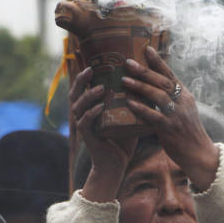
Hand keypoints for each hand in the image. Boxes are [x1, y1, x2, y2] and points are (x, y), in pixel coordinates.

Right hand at [70, 67, 137, 201]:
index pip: (83, 86)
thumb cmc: (122, 140)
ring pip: (79, 106)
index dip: (84, 72)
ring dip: (89, 95)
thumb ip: (132, 101)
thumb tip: (148, 83)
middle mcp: (83, 113)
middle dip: (81, 79)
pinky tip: (100, 107)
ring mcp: (83, 125)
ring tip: (101, 87)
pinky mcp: (87, 137)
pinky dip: (92, 113)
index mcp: (90, 107)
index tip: (90, 58)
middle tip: (91, 68)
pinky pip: (85, 122)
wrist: (116, 165)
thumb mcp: (127, 116)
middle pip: (75, 92)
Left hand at [123, 47, 219, 191]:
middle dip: (145, 71)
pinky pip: (154, 116)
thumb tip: (155, 90)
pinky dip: (141, 108)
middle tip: (128, 62)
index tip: (146, 48)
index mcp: (186, 96)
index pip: (171, 75)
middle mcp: (183, 103)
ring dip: (140, 86)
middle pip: (163, 82)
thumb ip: (173, 100)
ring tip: (124, 80)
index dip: (158, 62)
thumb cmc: (188, 134)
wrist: (200, 154)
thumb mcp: (184, 112)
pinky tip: (129, 103)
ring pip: (158, 96)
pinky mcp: (170, 129)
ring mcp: (177, 115)